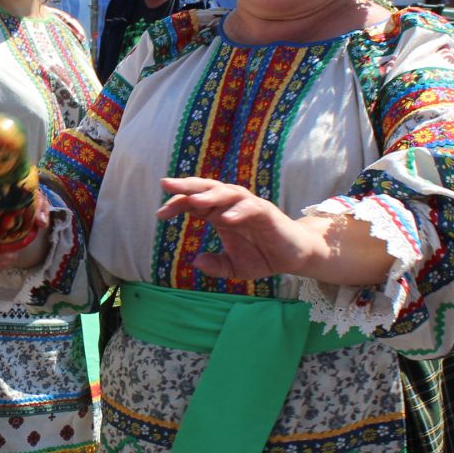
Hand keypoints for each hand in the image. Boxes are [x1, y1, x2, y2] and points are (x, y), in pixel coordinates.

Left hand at [156, 177, 319, 282]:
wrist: (294, 257)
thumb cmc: (262, 256)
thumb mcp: (234, 268)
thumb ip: (216, 265)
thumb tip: (196, 262)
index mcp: (219, 214)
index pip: (194, 203)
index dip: (176, 205)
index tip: (159, 214)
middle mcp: (232, 205)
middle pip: (207, 188)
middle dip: (186, 186)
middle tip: (166, 184)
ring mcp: (249, 206)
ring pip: (227, 192)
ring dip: (210, 194)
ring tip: (193, 201)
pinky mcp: (267, 213)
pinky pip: (251, 208)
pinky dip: (238, 211)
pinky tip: (225, 218)